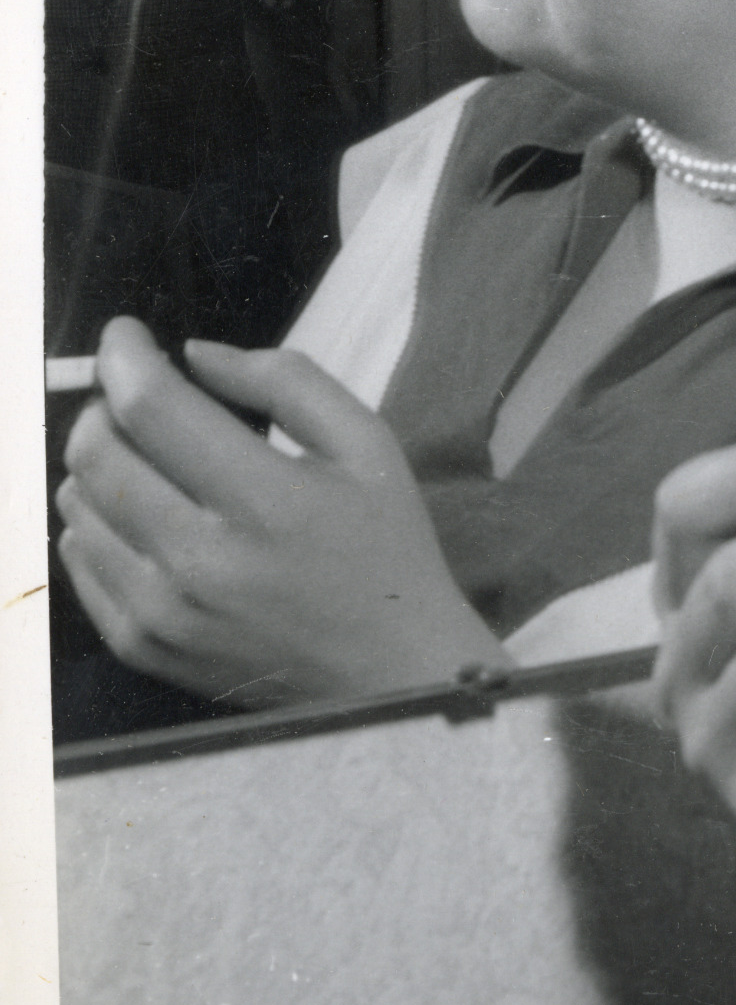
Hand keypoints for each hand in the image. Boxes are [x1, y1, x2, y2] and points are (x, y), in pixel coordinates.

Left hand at [57, 318, 507, 705]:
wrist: (390, 671)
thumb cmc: (385, 546)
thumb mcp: (367, 443)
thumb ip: (285, 381)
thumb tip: (194, 354)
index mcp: (266, 502)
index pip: (151, 408)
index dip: (125, 354)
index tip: (127, 334)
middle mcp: (200, 562)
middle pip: (94, 453)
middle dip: (105, 405)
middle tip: (140, 398)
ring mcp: (163, 613)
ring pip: (76, 505)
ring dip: (100, 464)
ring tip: (151, 461)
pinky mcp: (142, 647)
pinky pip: (78, 562)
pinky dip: (96, 521)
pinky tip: (146, 516)